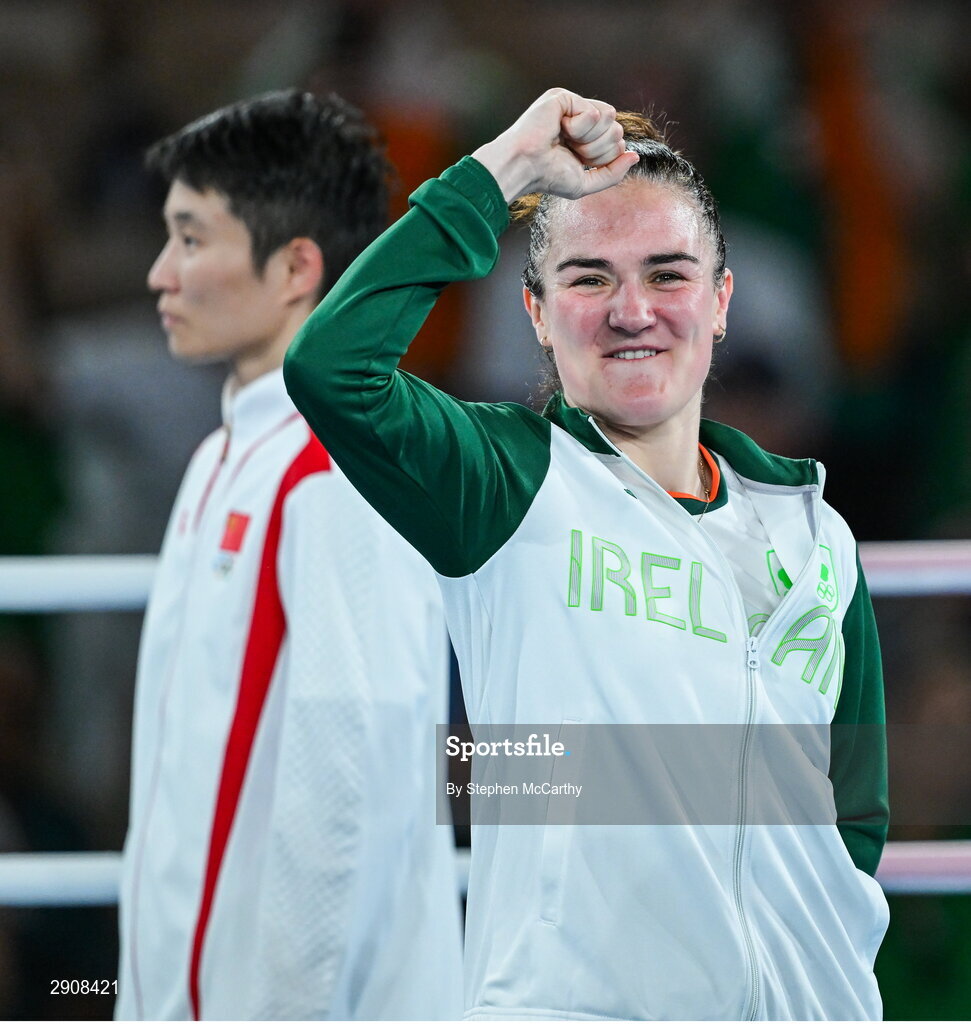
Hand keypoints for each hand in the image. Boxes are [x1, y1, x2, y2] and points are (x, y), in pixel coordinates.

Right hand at [472, 88, 639, 202]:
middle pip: (617, 129)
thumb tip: (635, 157)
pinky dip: (578, 128)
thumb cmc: (547, 177)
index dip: (604, 157)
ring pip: (610, 117)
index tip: (579, 162)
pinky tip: (558, 129)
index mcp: (585, 137)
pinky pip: (593, 112)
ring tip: (566, 141)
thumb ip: (613, 173)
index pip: (617, 141)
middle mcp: (580, 118)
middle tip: (572, 151)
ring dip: (590, 139)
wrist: (524, 168)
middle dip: (598, 150)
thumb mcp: (586, 183)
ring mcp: (572, 105)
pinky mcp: (564, 97)